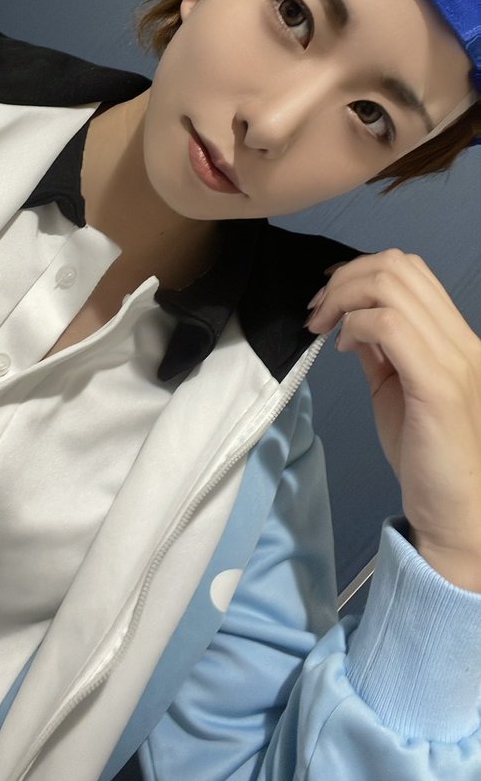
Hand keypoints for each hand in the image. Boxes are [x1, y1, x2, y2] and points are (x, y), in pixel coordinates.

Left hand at [306, 250, 480, 590]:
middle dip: (344, 279)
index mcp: (457, 340)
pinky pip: (389, 326)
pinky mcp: (439, 385)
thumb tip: (352, 320)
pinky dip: (355, 327)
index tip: (327, 301)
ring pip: (391, 287)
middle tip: (317, 313)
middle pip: (398, 267)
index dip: (359, 272)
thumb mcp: (398, 391)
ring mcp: (455, 360)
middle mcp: (463, 341)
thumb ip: (383, 352)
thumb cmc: (428, 459)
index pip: (412, 271)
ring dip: (343, 298)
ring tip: (323, 328)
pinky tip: (343, 350)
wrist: (457, 514)